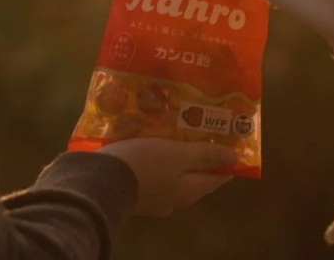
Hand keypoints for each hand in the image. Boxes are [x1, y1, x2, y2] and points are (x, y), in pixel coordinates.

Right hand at [97, 138, 237, 216]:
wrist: (99, 181)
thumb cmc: (144, 164)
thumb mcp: (177, 155)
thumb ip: (205, 156)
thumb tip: (235, 159)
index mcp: (188, 191)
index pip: (216, 178)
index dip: (226, 162)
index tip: (232, 144)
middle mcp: (174, 200)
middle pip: (196, 178)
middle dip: (202, 158)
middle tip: (206, 133)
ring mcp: (154, 199)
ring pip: (174, 177)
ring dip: (179, 159)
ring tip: (179, 135)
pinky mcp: (135, 192)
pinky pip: (155, 175)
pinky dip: (160, 162)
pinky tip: (154, 147)